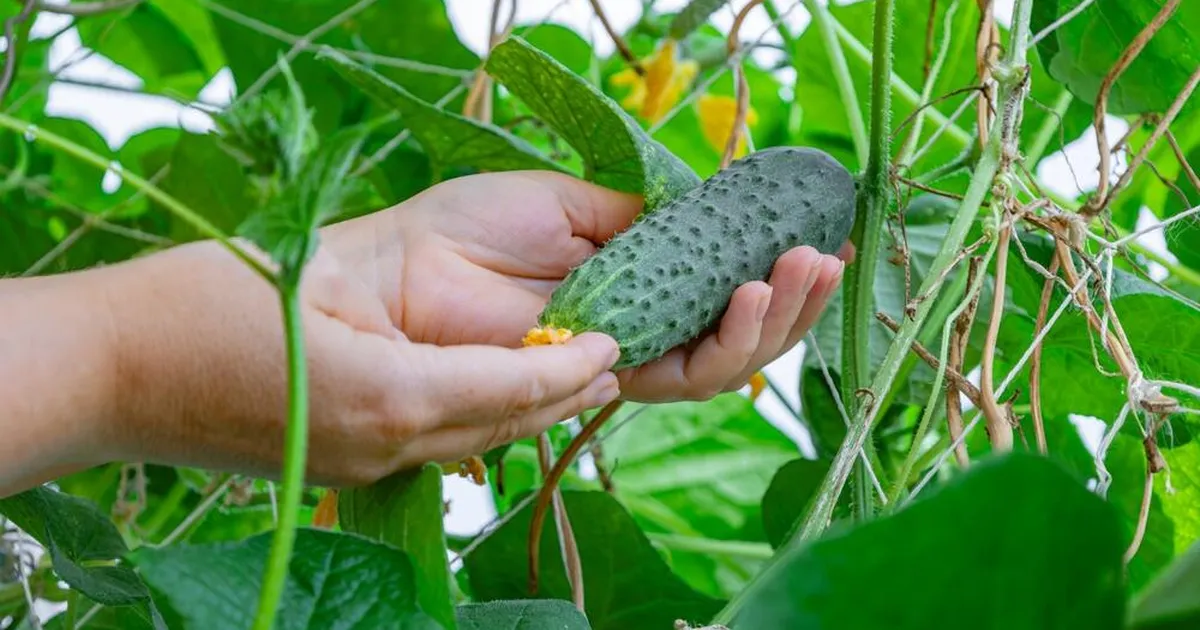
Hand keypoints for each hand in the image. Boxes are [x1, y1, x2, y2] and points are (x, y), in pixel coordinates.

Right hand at [0, 240, 620, 493]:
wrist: (115, 370)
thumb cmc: (204, 304)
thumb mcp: (316, 274)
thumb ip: (403, 304)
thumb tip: (474, 317)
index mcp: (384, 397)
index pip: (509, 392)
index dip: (568, 372)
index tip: (611, 348)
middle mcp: (383, 447)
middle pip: (500, 428)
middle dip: (560, 399)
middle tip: (611, 365)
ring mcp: (360, 468)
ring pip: (470, 444)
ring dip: (522, 413)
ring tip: (570, 379)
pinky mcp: (342, 469)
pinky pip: (432, 446)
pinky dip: (474, 421)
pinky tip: (490, 394)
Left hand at [323, 170, 850, 403]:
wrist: (400, 268)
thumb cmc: (466, 229)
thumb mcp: (568, 202)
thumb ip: (643, 214)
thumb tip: (709, 212)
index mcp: (631, 281)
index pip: (719, 286)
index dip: (774, 267)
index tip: (821, 233)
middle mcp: (634, 327)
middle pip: (734, 330)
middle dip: (790, 297)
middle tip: (823, 255)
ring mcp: (622, 359)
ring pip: (722, 362)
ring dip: (773, 319)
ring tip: (799, 271)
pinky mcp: (603, 384)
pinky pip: (683, 377)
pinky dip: (726, 342)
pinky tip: (749, 295)